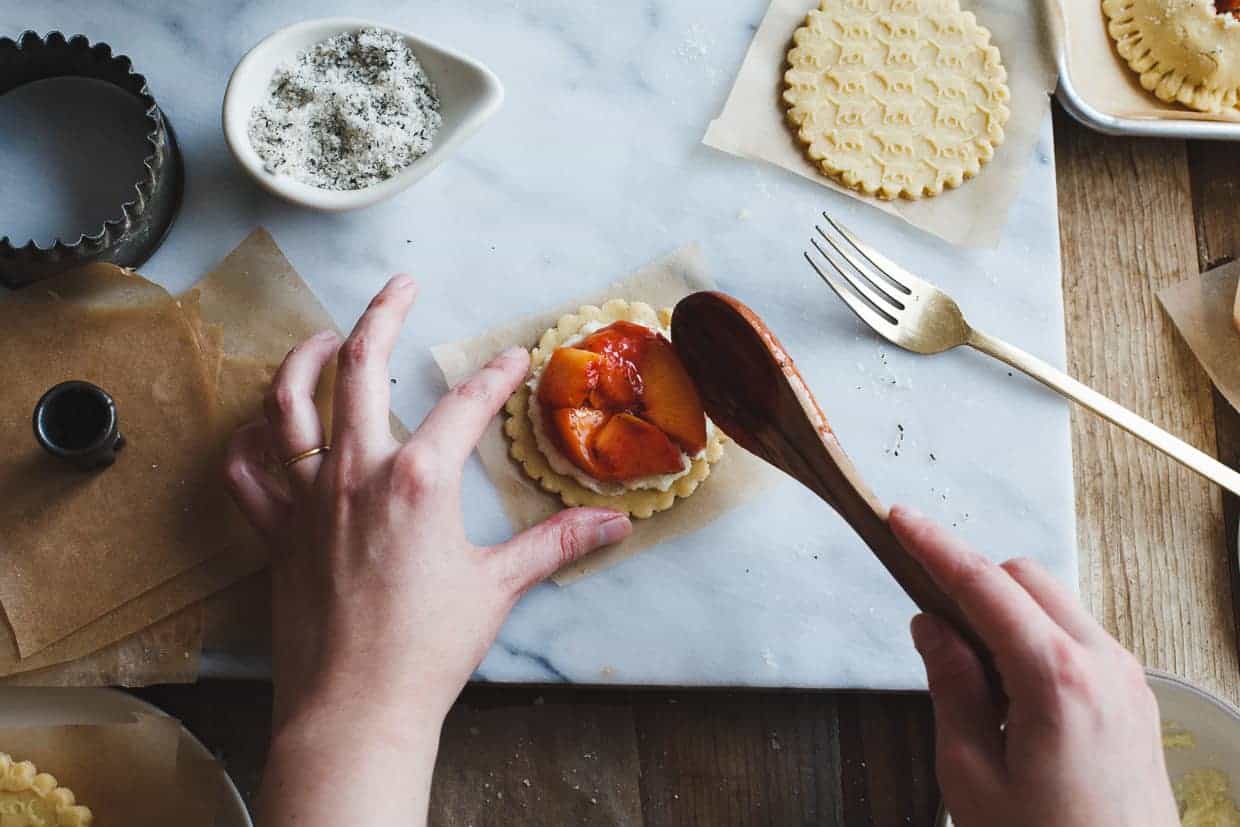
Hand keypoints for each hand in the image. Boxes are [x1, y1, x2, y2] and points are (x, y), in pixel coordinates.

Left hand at [224, 275, 631, 825]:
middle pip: (360, 366)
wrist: (355, 709)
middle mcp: (356, 472)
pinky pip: (248, 470)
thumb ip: (556, 545)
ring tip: (326, 336)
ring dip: (306, 358)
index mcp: (419, 480)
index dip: (495, 375)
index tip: (513, 360)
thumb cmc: (427, 650)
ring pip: (288, 402)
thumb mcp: (499, 588)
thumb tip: (616, 524)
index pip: (465, 404)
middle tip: (403, 286)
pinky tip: (263, 425)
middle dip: (383, 314)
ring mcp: (307, 498)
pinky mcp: (276, 532)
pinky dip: (251, 439)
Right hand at [889, 506, 1177, 826]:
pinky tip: (1010, 687)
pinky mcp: (1134, 699)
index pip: (984, 585)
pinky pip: (1079, 637)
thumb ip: (950, 686)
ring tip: (972, 671)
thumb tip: (932, 627)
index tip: (903, 521)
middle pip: (1026, 577)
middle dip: (974, 581)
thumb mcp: (971, 772)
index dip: (936, 547)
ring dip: (1008, 611)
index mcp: (1057, 679)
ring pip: (1055, 603)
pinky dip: (1038, 637)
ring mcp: (1126, 680)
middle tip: (929, 616)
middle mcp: (1103, 666)